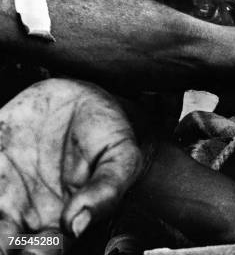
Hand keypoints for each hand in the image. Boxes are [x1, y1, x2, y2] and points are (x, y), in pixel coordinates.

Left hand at [0, 79, 141, 253]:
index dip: (41, 253)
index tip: (37, 249)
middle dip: (6, 247)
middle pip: (8, 243)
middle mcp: (28, 210)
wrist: (84, 97)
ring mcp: (3, 188)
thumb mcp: (122, 157)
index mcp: (63, 219)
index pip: (47, 249)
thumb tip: (79, 223)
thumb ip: (107, 189)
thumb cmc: (106, 133)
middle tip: (7, 241)